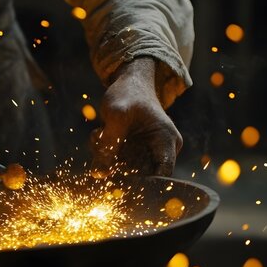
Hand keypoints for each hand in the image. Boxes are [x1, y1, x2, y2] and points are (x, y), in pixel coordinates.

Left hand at [91, 58, 182, 177]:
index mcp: (166, 141)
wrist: (127, 82)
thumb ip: (108, 144)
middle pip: (139, 176)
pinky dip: (104, 152)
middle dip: (116, 166)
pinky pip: (116, 163)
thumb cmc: (128, 93)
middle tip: (101, 146)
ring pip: (124, 170)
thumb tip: (99, 175)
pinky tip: (100, 133)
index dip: (144, 184)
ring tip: (100, 133)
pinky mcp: (132, 152)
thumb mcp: (116, 115)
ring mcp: (145, 152)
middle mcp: (160, 150)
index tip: (120, 182)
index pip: (163, 174)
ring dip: (106, 157)